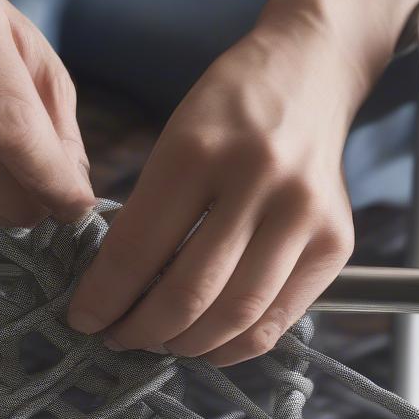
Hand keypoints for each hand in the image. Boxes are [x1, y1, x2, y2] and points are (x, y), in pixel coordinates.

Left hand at [67, 13, 363, 365]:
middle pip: (188, 293)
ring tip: (158, 342)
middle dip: (141, 329)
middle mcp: (257, 181)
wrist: (309, 72)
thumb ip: (148, 211)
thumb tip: (114, 290)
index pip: (138, 249)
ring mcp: (304, 215)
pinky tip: (204, 343)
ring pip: (234, 315)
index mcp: (199, 149)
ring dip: (184, 345)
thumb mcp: (174, 138)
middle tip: (117, 337)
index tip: (83, 319)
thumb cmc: (229, 107)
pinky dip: (233, 346)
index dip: (104, 297)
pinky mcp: (335, 242)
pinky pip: (276, 321)